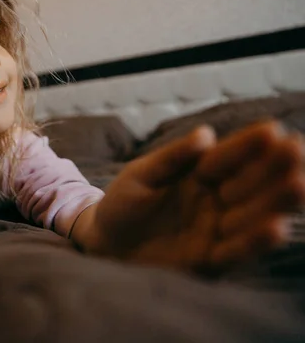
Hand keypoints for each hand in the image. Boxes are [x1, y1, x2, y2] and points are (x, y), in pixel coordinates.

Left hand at [72, 122, 303, 273]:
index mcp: (198, 175)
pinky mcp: (207, 261)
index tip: (273, 130)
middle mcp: (214, 201)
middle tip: (298, 151)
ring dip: (275, 203)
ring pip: (249, 216)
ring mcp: (213, 230)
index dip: (248, 145)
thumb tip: (206, 135)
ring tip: (299, 185)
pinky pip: (233, 251)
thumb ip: (172, 158)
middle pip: (248, 184)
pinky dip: (254, 242)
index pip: (227, 157)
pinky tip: (277, 227)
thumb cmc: (123, 203)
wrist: (105, 243)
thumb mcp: (141, 175)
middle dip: (274, 169)